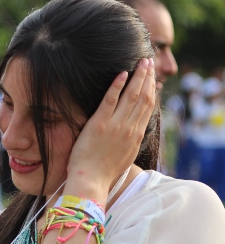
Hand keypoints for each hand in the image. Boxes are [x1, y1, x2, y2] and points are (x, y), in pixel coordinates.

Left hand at [64, 58, 155, 205]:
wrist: (90, 182)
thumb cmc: (102, 173)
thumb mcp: (123, 158)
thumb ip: (128, 143)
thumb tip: (131, 134)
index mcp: (136, 137)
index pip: (147, 108)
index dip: (151, 90)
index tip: (152, 78)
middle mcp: (130, 129)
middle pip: (144, 97)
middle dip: (148, 78)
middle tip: (149, 62)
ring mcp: (116, 126)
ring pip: (131, 96)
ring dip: (138, 76)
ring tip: (141, 62)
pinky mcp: (99, 124)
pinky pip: (110, 100)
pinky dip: (117, 85)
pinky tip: (121, 73)